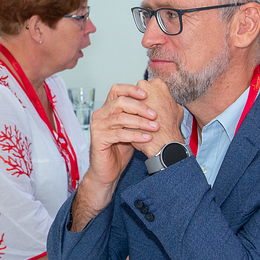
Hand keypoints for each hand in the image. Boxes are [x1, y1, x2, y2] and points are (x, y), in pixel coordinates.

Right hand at [69, 82, 182, 231]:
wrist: (108, 170)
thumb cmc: (120, 148)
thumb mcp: (132, 128)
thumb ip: (140, 115)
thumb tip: (162, 103)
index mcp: (108, 108)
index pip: (117, 89)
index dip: (131, 89)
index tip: (147, 94)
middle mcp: (100, 114)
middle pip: (120, 102)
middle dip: (140, 107)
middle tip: (155, 114)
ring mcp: (98, 126)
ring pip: (120, 118)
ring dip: (140, 122)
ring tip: (155, 127)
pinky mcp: (98, 138)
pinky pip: (119, 134)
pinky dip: (135, 135)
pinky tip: (147, 137)